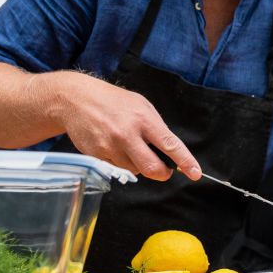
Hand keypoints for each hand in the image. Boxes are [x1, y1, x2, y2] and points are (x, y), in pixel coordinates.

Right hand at [59, 74, 200, 181]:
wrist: (77, 99)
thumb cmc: (115, 102)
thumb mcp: (141, 106)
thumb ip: (156, 129)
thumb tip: (171, 153)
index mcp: (143, 119)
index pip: (169, 145)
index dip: (185, 161)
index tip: (195, 173)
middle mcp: (127, 134)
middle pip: (152, 168)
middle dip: (162, 173)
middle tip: (164, 169)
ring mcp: (110, 146)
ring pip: (135, 171)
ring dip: (139, 165)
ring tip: (129, 145)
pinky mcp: (97, 156)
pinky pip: (118, 168)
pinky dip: (122, 162)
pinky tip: (114, 145)